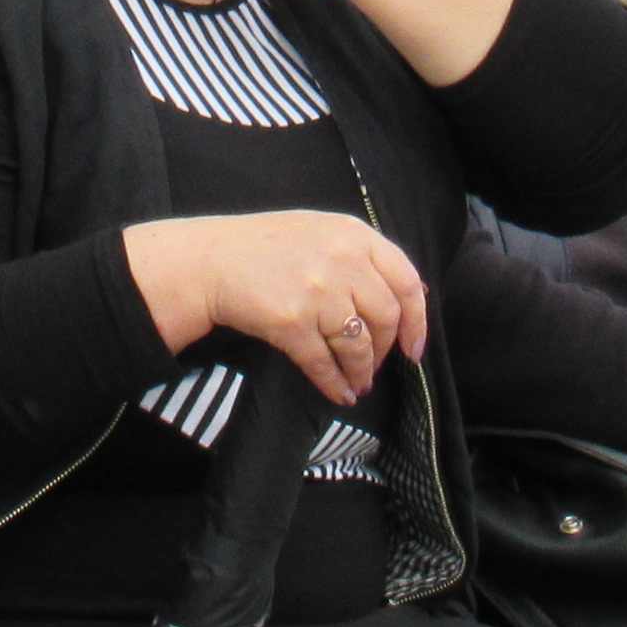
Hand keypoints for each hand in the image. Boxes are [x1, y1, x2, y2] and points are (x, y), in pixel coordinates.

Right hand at [125, 210, 425, 407]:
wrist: (210, 261)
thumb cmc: (265, 247)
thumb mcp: (322, 232)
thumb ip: (364, 256)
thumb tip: (412, 295)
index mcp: (354, 234)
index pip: (406, 281)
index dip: (417, 320)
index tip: (414, 347)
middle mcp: (342, 260)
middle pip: (385, 317)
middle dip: (384, 350)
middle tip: (374, 365)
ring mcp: (317, 291)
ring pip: (357, 345)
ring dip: (361, 372)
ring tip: (357, 383)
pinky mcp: (291, 322)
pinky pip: (324, 363)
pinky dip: (335, 383)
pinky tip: (338, 393)